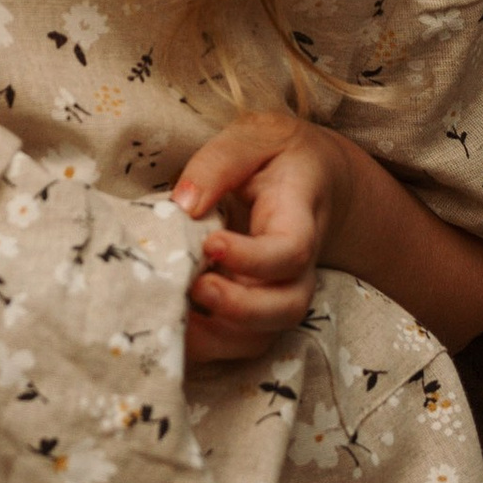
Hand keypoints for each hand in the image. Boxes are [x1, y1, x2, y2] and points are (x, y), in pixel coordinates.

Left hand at [171, 111, 349, 367]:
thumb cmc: (277, 156)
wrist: (311, 179)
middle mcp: (296, 267)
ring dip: (216, 337)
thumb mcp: (255, 138)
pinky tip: (171, 323)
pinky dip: (204, 345)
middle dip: (240, 310)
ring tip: (174, 312)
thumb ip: (220, 163)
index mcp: (299, 218)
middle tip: (195, 287)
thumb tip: (184, 204)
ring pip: (262, 337)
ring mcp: (277, 293)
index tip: (211, 243)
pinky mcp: (255, 310)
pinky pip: (237, 344)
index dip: (254, 258)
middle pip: (287, 308)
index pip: (291, 252)